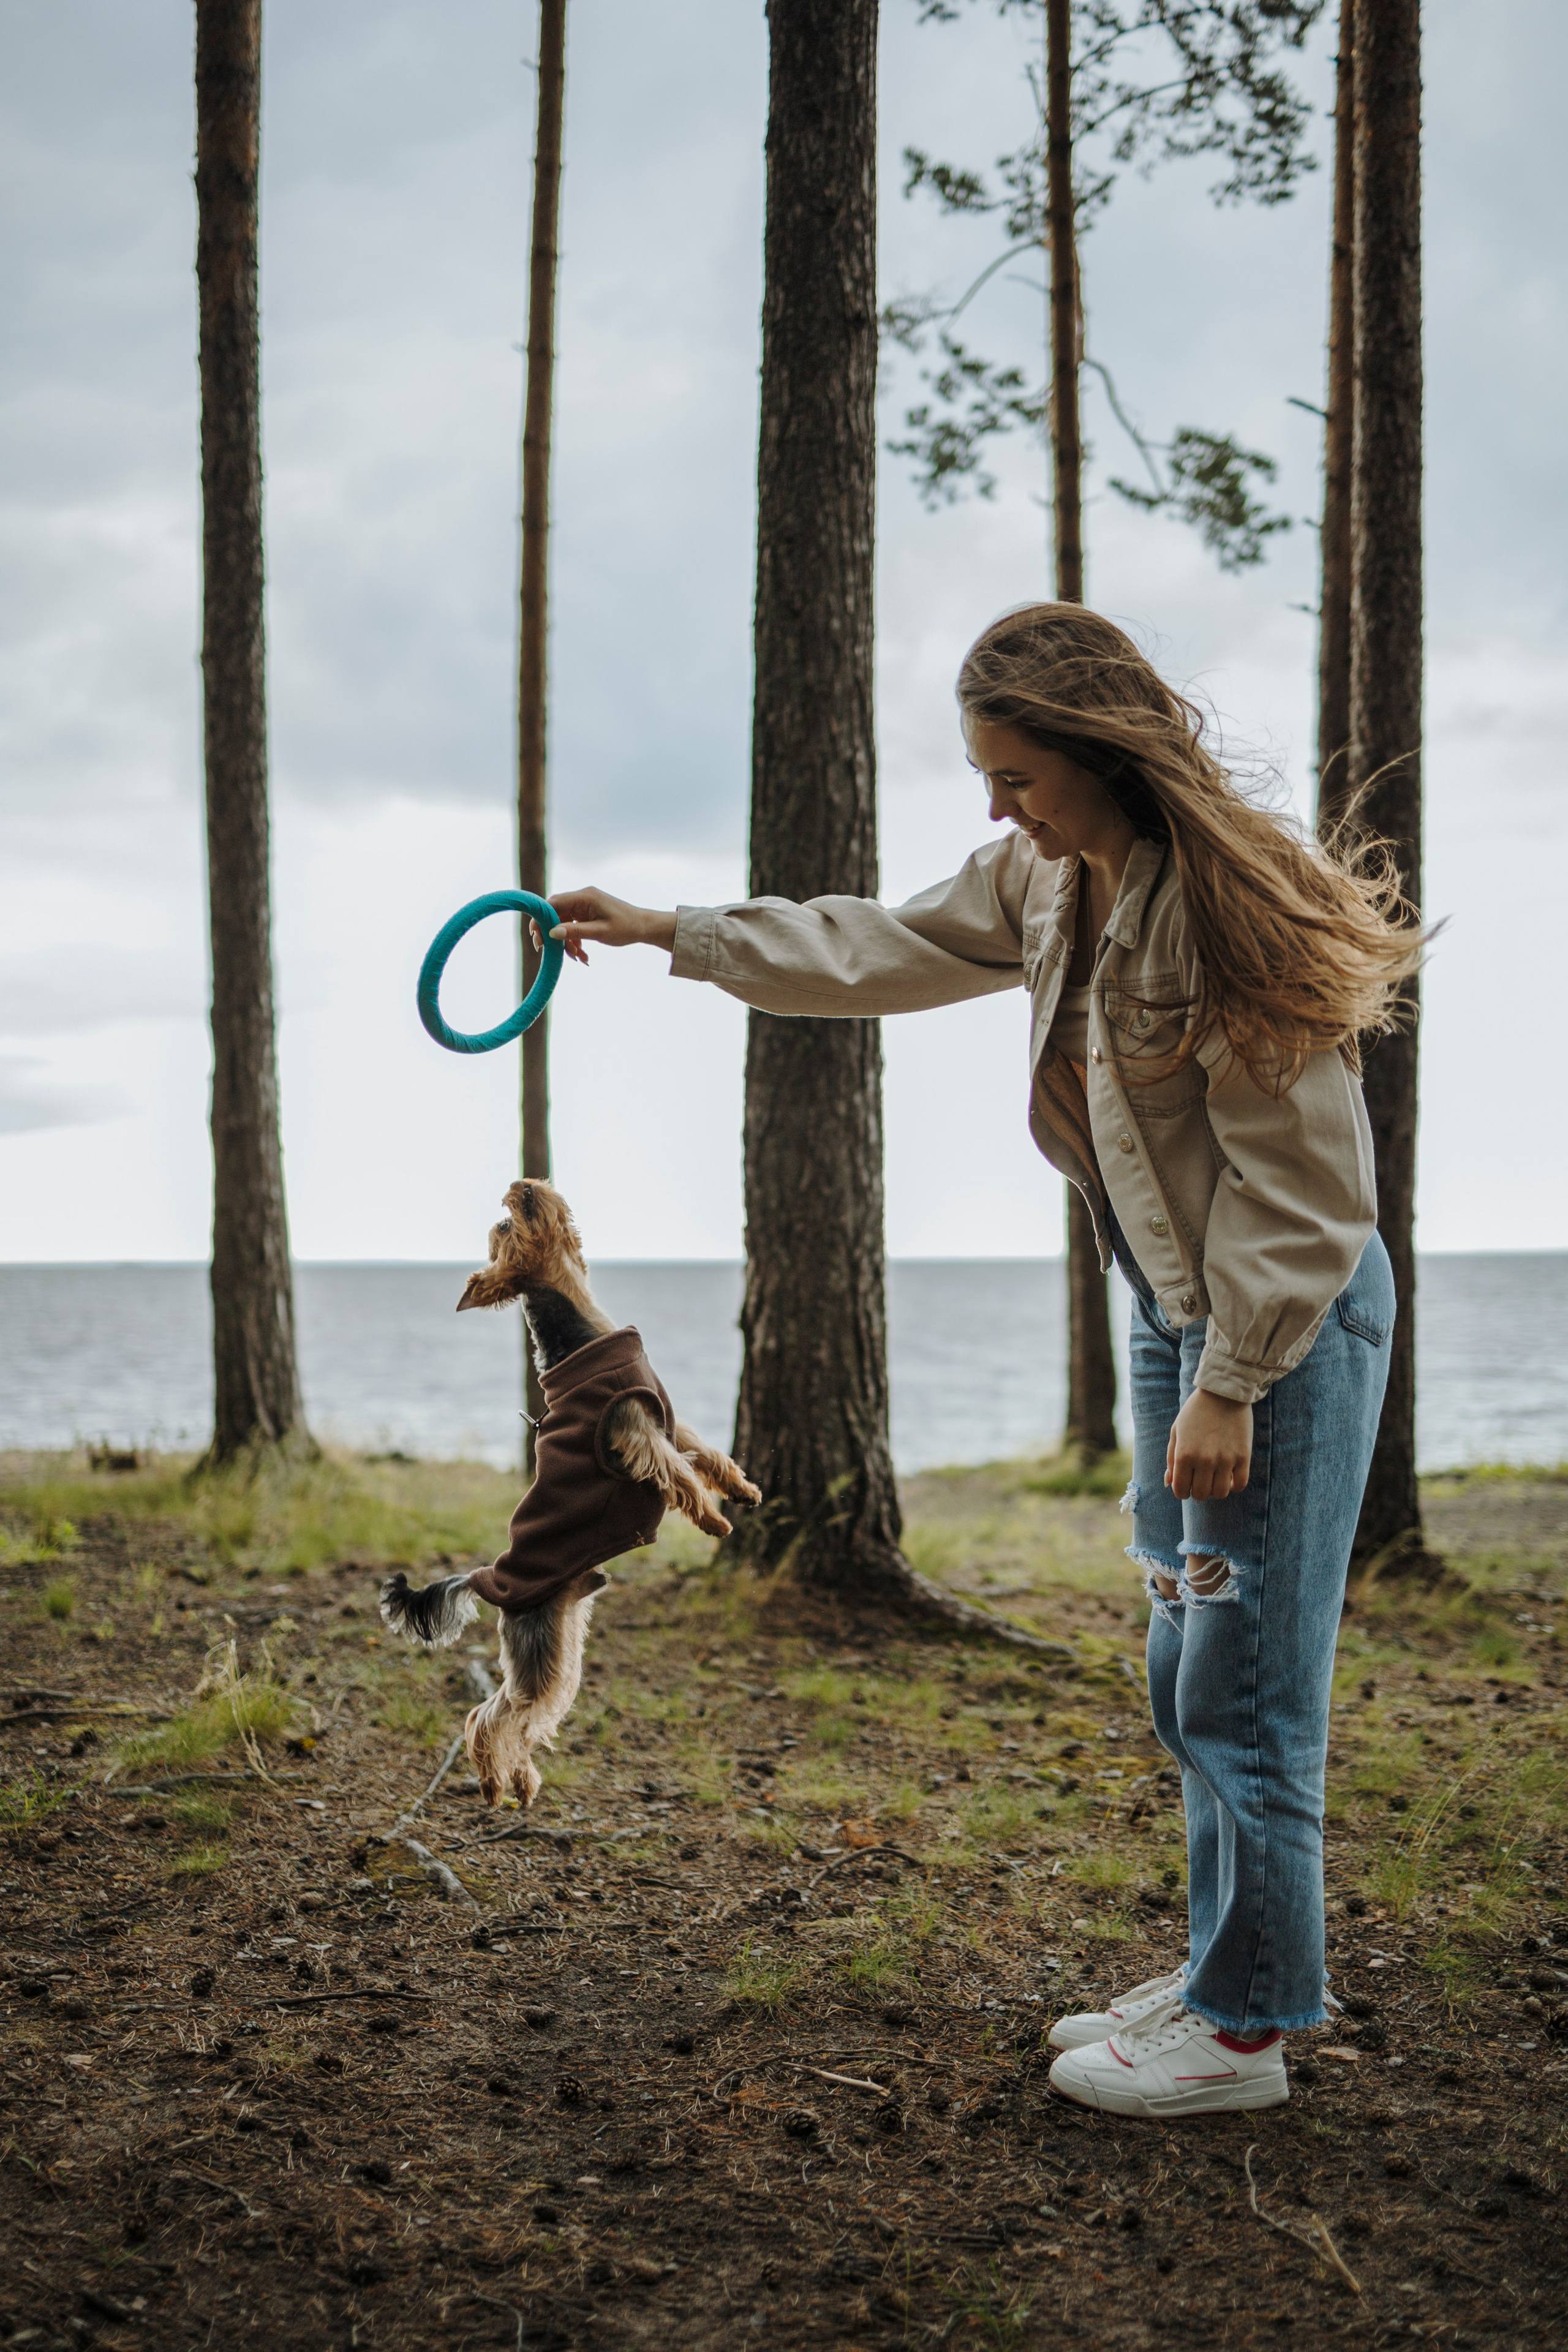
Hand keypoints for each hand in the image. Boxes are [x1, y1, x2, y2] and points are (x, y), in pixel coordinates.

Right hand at [533, 887, 677, 964]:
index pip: (554, 903)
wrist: (644, 927)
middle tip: (546, 950)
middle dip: (552, 934)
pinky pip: (573, 927)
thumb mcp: (600, 932)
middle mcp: (582, 898)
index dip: (541, 918)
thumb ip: (575, 932)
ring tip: (578, 957)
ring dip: (567, 942)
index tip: (535, 935)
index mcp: (585, 897)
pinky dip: (575, 941)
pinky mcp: (587, 915)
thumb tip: (552, 933)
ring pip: (564, 924)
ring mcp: (584, 906)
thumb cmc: (626, 927)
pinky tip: (583, 955)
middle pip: (556, 914)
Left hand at [1166, 1390, 1252, 1501]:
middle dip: (1198, 1491)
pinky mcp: (1243, 1456)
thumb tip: (1168, 1484)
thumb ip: (1171, 1459)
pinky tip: (1229, 1477)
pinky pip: (1240, 1484)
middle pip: (1201, 1495)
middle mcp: (1204, 1460)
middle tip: (1200, 1479)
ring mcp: (1225, 1459)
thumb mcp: (1176, 1431)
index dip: (1181, 1491)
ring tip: (1215, 1477)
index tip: (1186, 1484)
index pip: (1180, 1490)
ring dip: (1215, 1490)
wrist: (1223, 1393)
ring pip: (1220, 1493)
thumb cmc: (1195, 1412)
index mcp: (1184, 1454)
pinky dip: (1233, 1486)